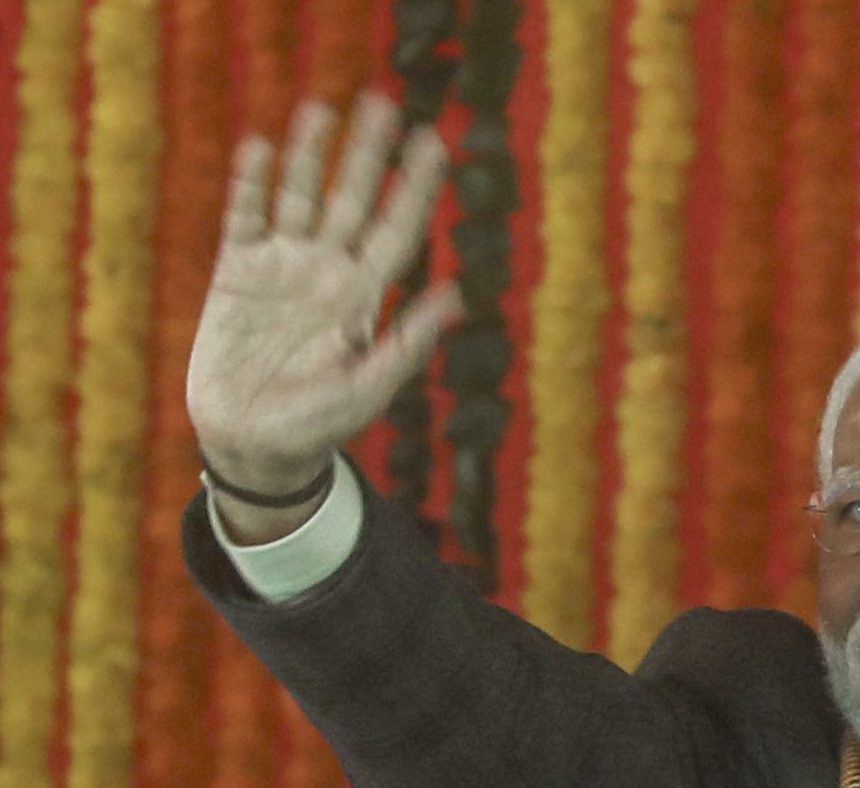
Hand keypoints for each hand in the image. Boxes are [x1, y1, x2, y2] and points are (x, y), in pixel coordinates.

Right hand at [187, 92, 463, 497]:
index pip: (398, 230)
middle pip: (352, 199)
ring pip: (299, 197)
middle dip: (368, 155)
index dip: (416, 187)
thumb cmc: (319, 424)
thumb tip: (456, 297)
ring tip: (322, 111)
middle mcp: (327, 271)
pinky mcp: (237, 273)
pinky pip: (246, 218)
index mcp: (364, 296)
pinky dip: (253, 185)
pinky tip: (262, 148)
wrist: (254, 443)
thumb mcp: (369, 387)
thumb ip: (407, 342)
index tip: (436, 143)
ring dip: (309, 156)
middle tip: (383, 105)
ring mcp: (282, 268)